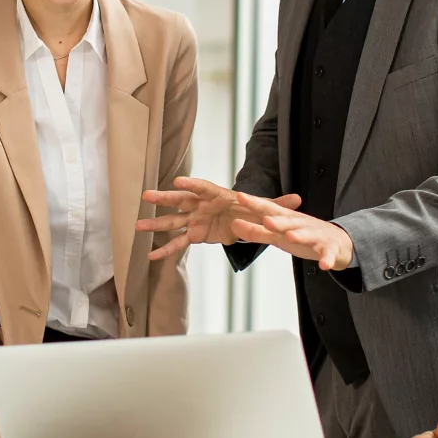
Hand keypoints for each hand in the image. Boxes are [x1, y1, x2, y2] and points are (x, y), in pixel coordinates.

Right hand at [139, 177, 302, 259]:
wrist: (242, 220)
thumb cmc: (250, 209)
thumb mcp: (266, 209)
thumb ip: (278, 205)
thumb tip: (299, 199)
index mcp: (217, 195)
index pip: (203, 187)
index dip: (192, 184)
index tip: (178, 180)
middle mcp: (202, 205)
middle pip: (181, 200)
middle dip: (164, 198)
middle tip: (147, 196)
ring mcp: (195, 219)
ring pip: (173, 221)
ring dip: (156, 224)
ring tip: (137, 226)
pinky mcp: (194, 234)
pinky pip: (178, 243)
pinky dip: (165, 250)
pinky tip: (151, 257)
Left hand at [225, 192, 353, 270]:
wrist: (339, 242)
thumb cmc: (304, 236)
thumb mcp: (278, 235)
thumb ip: (257, 231)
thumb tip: (234, 225)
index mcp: (288, 219)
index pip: (269, 209)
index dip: (255, 203)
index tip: (239, 196)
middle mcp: (302, 224)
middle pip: (288, 221)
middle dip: (277, 220)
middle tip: (265, 220)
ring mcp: (317, 236)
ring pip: (308, 235)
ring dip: (300, 235)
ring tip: (291, 236)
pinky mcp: (330, 249)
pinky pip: (329, 254)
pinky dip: (328, 259)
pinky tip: (324, 266)